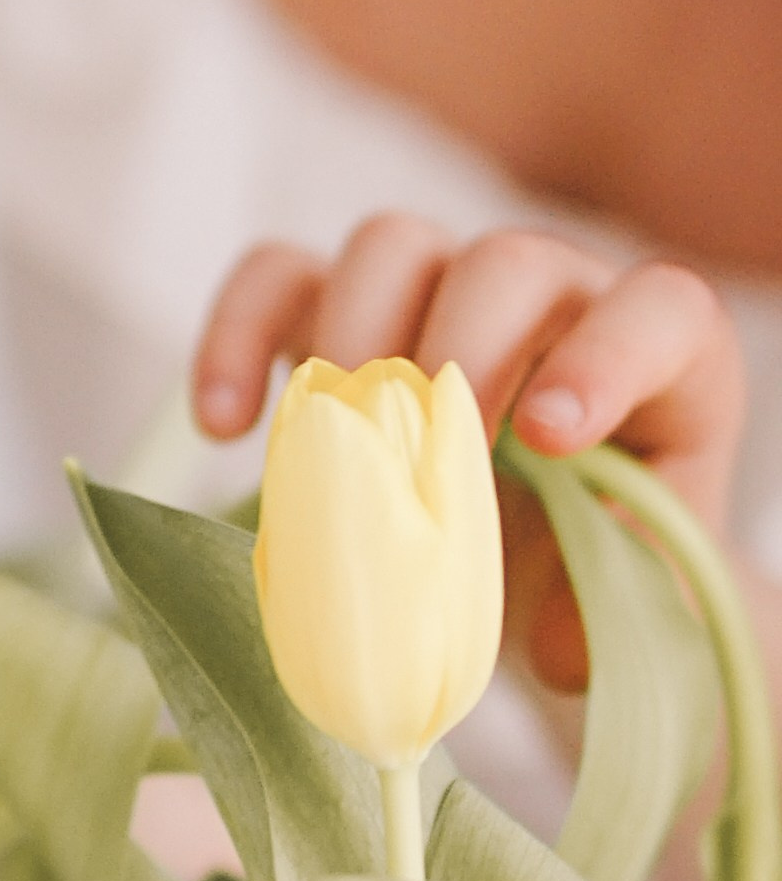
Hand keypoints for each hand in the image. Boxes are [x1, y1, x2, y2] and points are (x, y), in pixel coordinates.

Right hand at [193, 214, 748, 689]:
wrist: (537, 555)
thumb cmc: (597, 558)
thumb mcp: (634, 588)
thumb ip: (618, 599)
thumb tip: (549, 635)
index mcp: (658, 354)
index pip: (656, 312)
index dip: (606, 359)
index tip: (548, 438)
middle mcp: (553, 296)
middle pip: (506, 261)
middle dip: (460, 349)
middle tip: (422, 451)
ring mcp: (439, 291)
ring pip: (392, 245)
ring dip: (353, 334)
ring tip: (329, 444)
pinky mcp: (340, 308)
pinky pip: (276, 278)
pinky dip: (239, 336)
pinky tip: (222, 427)